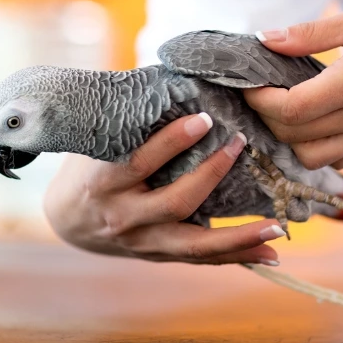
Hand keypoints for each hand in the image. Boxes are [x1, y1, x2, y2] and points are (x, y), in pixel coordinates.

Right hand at [43, 113, 283, 265]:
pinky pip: (201, 260)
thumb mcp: (94, 144)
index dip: (172, 142)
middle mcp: (123, 217)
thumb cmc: (85, 169)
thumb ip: (128, 124)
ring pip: (195, 245)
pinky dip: (236, 258)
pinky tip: (268, 254)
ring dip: (239, 237)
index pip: (141, 162)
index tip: (204, 119)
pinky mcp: (158, 256)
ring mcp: (143, 242)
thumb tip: (175, 82)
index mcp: (102, 183)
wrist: (65, 222)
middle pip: (176, 203)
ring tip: (277, 228)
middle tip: (240, 144)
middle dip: (211, 174)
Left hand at [245, 0, 342, 169]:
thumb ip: (309, 34)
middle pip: (295, 137)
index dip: (260, 100)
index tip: (247, 83)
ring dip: (289, 139)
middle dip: (267, 118)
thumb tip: (264, 39)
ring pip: (312, 159)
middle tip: (259, 91)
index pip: (293, 109)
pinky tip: (310, 120)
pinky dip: (313, 148)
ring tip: (283, 108)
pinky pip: (336, 160)